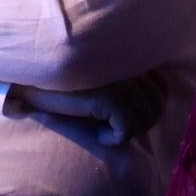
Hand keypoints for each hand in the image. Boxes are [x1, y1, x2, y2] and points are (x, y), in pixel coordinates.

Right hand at [7, 70, 168, 144]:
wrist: (33, 81)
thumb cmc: (66, 81)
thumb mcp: (103, 77)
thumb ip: (128, 81)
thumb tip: (155, 105)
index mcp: (132, 57)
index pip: (162, 90)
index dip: (149, 110)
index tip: (123, 116)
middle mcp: (131, 66)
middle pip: (157, 107)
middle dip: (139, 124)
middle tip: (114, 128)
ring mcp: (122, 80)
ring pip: (144, 120)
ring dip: (126, 132)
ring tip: (104, 129)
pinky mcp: (110, 97)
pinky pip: (126, 129)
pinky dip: (114, 139)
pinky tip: (98, 136)